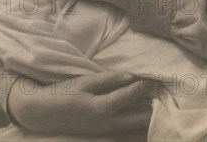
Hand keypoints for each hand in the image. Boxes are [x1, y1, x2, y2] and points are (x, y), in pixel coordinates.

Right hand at [8, 70, 152, 134]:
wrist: (45, 114)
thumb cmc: (64, 94)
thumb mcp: (86, 81)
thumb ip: (110, 79)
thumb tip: (132, 76)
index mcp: (103, 109)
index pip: (132, 95)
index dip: (145, 84)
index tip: (156, 75)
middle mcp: (109, 124)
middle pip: (141, 119)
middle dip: (154, 104)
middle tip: (161, 89)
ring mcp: (107, 131)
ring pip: (136, 125)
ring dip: (147, 111)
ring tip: (154, 95)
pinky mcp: (104, 132)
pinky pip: (127, 126)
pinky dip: (137, 116)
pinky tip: (140, 105)